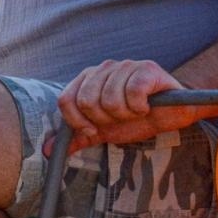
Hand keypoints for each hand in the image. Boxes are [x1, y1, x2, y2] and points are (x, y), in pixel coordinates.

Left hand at [57, 59, 217, 151]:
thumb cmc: (135, 119)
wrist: (172, 114)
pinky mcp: (146, 69)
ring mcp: (124, 65)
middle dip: (105, 120)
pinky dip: (140, 107)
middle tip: (120, 119)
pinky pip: (133, 93)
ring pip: (111, 100)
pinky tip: (146, 106)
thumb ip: (76, 137)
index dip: (78, 121)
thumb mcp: (103, 130)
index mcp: (87, 79)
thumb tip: (46, 151)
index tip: (95, 130)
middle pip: (87, 102)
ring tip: (135, 112)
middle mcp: (102, 67)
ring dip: (126, 115)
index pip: (66, 100)